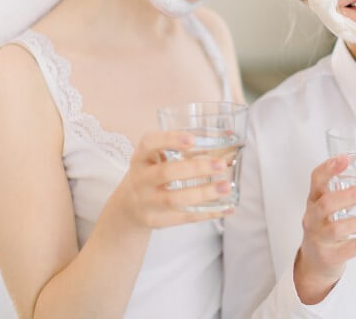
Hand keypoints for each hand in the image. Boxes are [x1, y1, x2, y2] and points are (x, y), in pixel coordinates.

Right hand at [112, 130, 231, 228]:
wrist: (128, 206)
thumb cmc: (151, 173)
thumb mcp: (156, 157)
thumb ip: (184, 147)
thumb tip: (227, 136)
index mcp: (141, 157)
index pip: (150, 143)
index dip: (170, 140)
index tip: (192, 139)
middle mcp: (140, 178)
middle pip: (166, 172)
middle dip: (196, 168)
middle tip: (220, 165)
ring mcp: (146, 201)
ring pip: (175, 199)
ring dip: (204, 193)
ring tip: (225, 187)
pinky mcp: (155, 220)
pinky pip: (184, 217)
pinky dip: (207, 213)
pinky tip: (226, 208)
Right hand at [294, 155, 355, 304]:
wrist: (313, 264)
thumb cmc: (326, 230)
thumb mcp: (331, 210)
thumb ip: (353, 196)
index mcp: (314, 200)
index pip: (316, 180)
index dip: (328, 168)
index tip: (345, 158)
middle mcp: (313, 218)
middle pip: (327, 203)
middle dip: (352, 196)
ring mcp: (319, 238)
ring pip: (339, 228)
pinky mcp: (330, 256)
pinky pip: (354, 247)